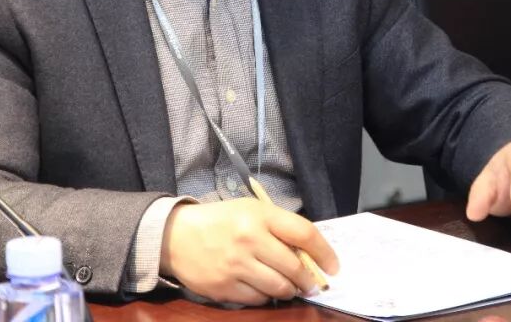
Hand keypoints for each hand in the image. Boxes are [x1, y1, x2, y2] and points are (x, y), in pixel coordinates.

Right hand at [159, 198, 339, 305]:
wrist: (176, 236)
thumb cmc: (220, 221)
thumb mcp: (251, 210)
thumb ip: (279, 227)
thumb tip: (311, 253)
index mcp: (259, 216)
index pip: (304, 233)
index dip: (325, 252)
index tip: (334, 266)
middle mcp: (249, 240)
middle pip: (294, 267)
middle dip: (308, 279)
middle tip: (311, 283)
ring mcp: (235, 266)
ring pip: (279, 288)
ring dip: (289, 290)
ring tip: (289, 286)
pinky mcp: (224, 288)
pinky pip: (257, 299)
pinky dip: (266, 296)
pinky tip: (263, 287)